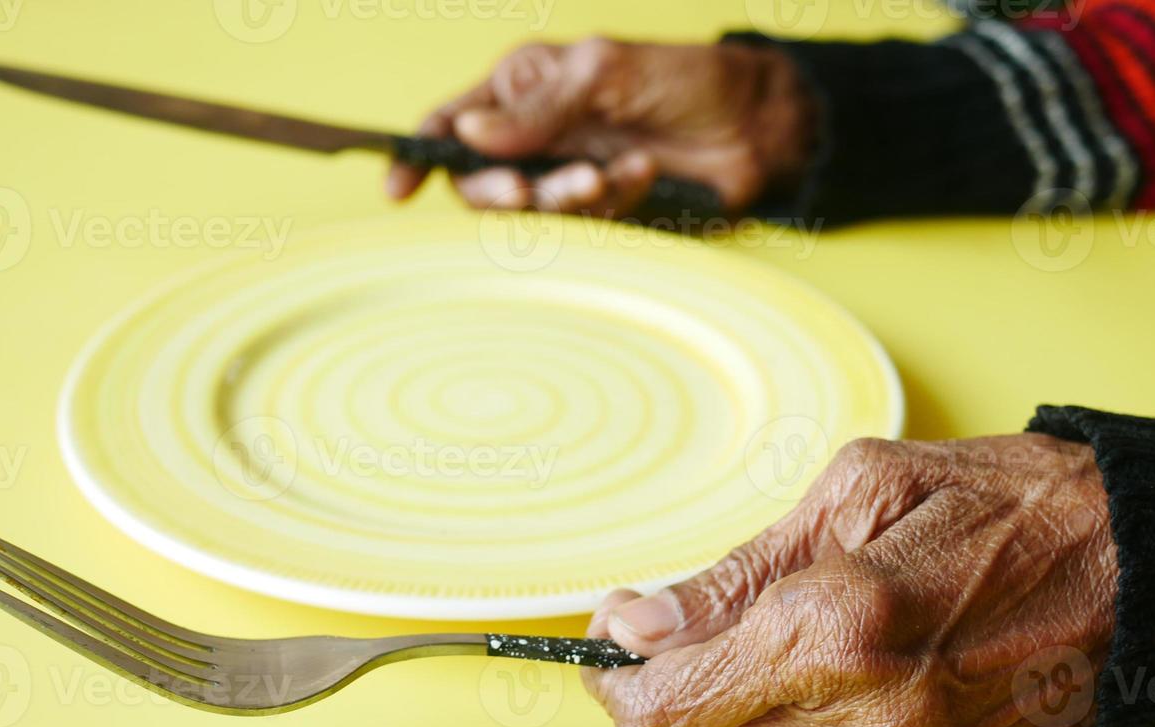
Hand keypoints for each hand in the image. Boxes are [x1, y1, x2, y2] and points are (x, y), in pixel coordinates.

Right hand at [385, 38, 812, 216]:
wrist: (757, 125)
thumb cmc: (684, 79)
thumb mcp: (605, 72)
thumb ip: (535, 108)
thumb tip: (465, 135)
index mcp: (524, 87)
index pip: (452, 124)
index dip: (417, 156)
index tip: (396, 189)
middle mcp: (540, 135)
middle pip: (482, 183)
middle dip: (504, 192)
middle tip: (535, 191)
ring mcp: (570, 175)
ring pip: (533, 213)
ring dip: (568, 199)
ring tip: (613, 173)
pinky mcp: (605, 210)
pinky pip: (582, 226)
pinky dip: (611, 204)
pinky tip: (645, 175)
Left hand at [583, 434, 1119, 726]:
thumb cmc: (1018, 507)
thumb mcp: (859, 489)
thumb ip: (733, 574)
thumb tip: (640, 625)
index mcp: (836, 630)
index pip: (662, 711)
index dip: (621, 680)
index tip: (624, 639)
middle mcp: (872, 723)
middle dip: (713, 669)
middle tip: (767, 605)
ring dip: (787, 690)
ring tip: (866, 621)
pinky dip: (848, 719)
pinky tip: (906, 665)